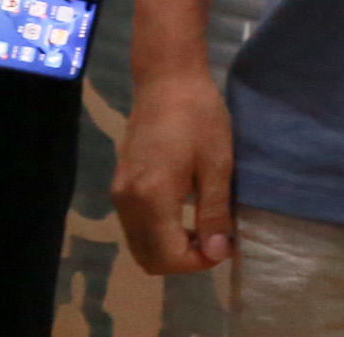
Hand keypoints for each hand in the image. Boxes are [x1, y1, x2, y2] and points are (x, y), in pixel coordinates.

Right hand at [115, 66, 237, 275]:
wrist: (167, 81)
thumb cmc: (199, 116)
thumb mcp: (217, 163)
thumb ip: (214, 212)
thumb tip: (218, 252)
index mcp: (151, 198)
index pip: (166, 256)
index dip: (197, 262)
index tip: (225, 247)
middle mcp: (126, 202)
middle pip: (148, 258)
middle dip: (183, 260)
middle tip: (216, 241)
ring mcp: (118, 194)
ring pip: (140, 245)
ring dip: (170, 248)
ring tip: (205, 229)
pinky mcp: (119, 185)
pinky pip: (135, 227)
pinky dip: (159, 233)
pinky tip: (185, 216)